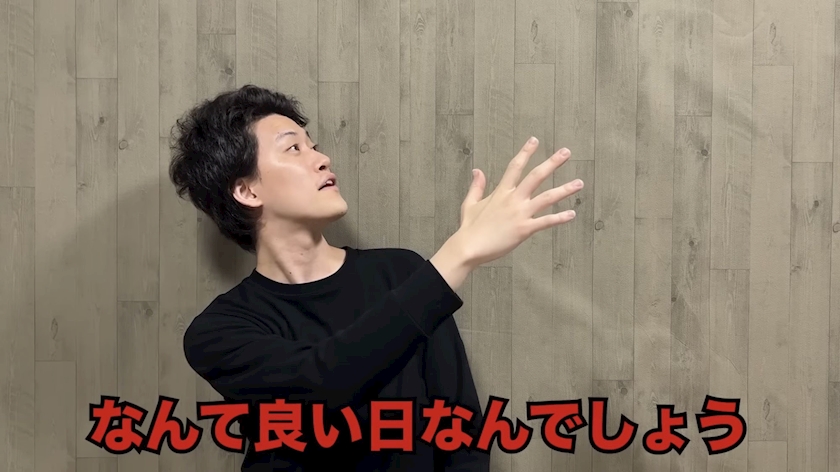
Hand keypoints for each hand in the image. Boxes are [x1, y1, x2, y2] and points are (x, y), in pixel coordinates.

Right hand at [455, 137, 581, 266]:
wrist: (468, 247)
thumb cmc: (469, 228)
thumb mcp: (470, 203)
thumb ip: (476, 186)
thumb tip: (477, 170)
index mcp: (500, 192)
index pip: (515, 166)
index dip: (525, 152)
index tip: (534, 140)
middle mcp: (512, 200)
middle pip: (536, 176)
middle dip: (552, 163)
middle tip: (566, 152)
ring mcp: (519, 214)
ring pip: (546, 198)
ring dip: (564, 190)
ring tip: (579, 183)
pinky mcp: (523, 229)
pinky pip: (545, 222)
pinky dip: (559, 218)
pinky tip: (571, 214)